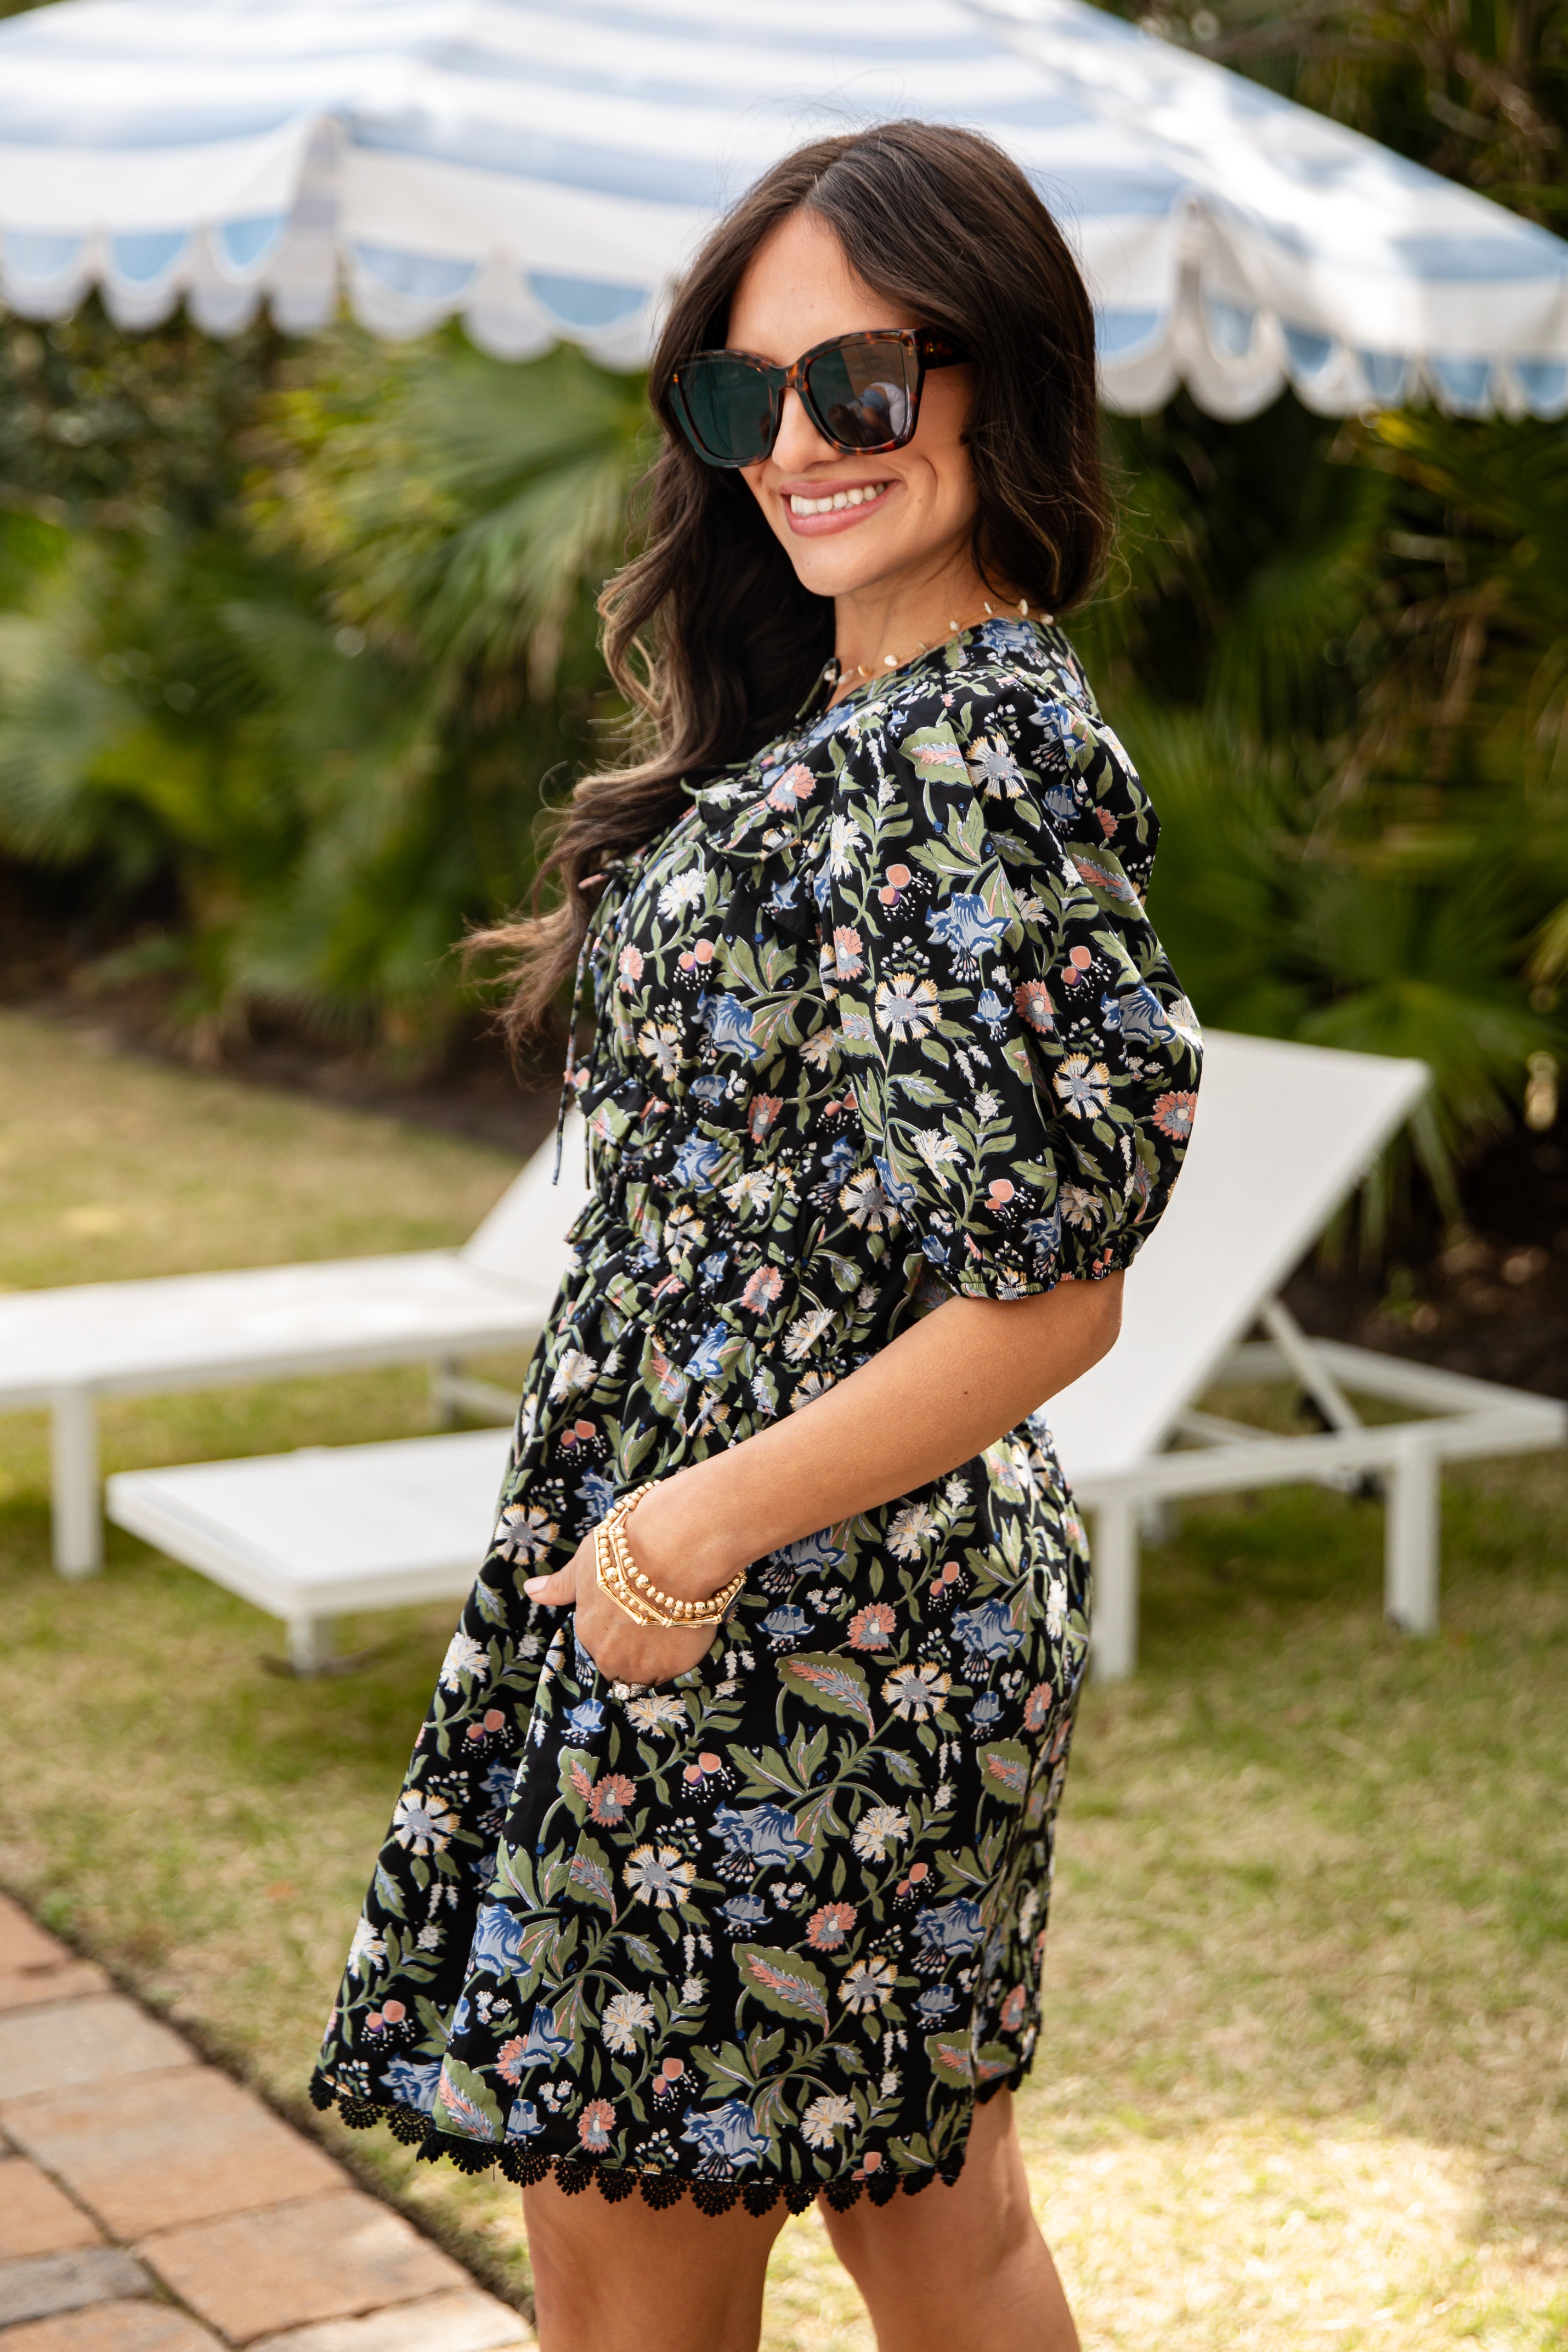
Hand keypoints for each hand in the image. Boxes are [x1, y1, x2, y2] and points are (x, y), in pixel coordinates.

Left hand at [523, 1530, 719, 1687]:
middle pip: (621, 1666)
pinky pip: (677, 1669)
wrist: (673, 1552)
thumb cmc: (625, 1552)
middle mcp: (612, 1658)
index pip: (598, 1646)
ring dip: (657, 1656)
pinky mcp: (677, 1665)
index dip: (615, 1631)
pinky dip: (682, 1653)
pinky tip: (686, 1626)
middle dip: (634, 1649)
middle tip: (652, 1619)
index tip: (629, 1614)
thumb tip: (532, 1590)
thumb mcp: (583, 1564)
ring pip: (649, 1673)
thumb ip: (560, 1586)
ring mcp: (645, 1665)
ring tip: (670, 1623)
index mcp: (588, 1634)